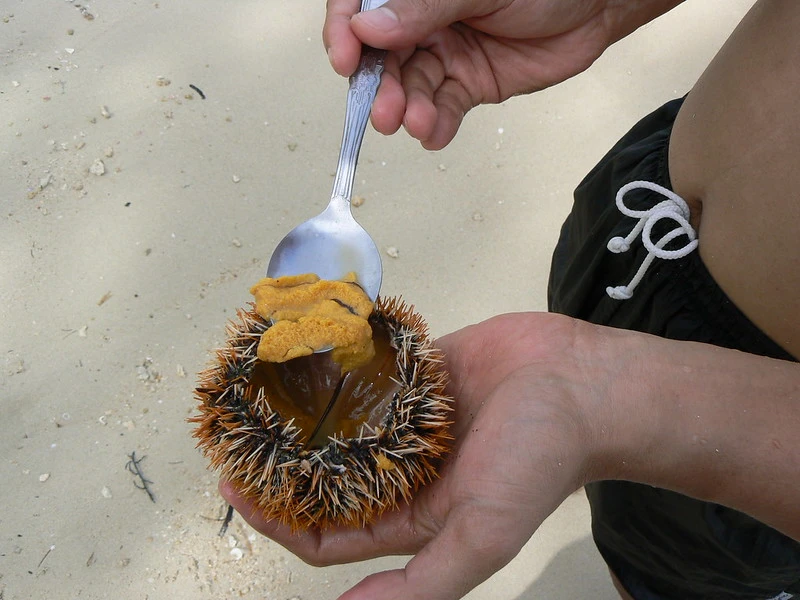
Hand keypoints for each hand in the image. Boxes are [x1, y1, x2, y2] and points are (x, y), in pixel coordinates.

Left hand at [221, 312, 607, 599]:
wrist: (581, 384)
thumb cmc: (539, 459)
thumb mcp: (480, 536)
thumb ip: (420, 585)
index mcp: (412, 514)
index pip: (327, 531)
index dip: (278, 518)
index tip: (234, 489)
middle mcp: (404, 468)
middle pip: (325, 473)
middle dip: (279, 461)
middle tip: (234, 438)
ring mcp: (409, 416)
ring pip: (341, 419)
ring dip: (303, 410)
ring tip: (257, 391)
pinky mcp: (419, 372)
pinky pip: (368, 372)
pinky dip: (339, 367)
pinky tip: (306, 354)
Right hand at [323, 0, 677, 148]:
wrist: (598, 7)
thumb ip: (425, 8)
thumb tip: (369, 28)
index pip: (362, 6)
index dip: (344, 30)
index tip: (344, 57)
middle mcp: (425, 20)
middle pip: (382, 56)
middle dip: (378, 85)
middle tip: (383, 110)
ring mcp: (445, 53)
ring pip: (411, 86)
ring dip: (407, 108)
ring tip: (415, 121)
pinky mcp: (469, 84)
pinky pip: (444, 107)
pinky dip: (437, 124)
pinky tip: (434, 133)